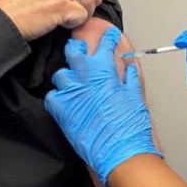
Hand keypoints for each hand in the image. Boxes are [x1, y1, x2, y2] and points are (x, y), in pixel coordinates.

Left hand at [45, 26, 160, 184]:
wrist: (120, 151)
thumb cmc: (130, 127)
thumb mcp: (135, 98)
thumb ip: (130, 79)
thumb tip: (129, 68)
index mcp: (105, 73)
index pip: (104, 46)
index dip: (106, 38)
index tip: (107, 36)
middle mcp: (86, 80)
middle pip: (74, 52)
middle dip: (76, 48)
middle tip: (80, 49)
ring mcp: (72, 94)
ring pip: (60, 74)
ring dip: (67, 76)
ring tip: (73, 82)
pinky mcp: (62, 110)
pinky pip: (52, 97)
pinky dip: (57, 97)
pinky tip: (64, 101)